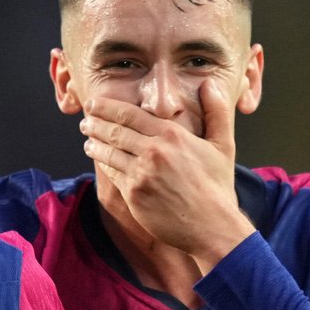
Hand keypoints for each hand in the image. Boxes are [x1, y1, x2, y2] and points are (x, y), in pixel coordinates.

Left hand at [81, 81, 252, 264]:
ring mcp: (141, 173)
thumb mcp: (223, 144)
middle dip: (95, 123)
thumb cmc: (217, 186)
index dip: (107, 107)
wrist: (212, 226)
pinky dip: (103, 163)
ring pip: (109, 152)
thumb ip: (216, 111)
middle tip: (85, 120)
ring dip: (94, 143)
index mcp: (172, 135)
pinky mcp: (134, 194)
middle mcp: (153, 151)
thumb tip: (209, 84)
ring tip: (87, 139)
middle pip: (114, 131)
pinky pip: (112, 174)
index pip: (129, 114)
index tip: (94, 103)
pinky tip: (99, 159)